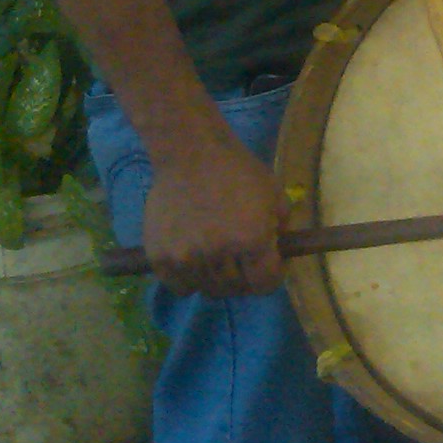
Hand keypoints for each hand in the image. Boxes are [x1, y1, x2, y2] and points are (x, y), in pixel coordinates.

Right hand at [143, 131, 284, 296]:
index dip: (272, 277)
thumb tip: (280, 253)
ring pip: (208, 289)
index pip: (265, 284)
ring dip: (217, 278)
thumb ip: (282, 228)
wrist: (191, 152)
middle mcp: (218, 254)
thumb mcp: (274, 194)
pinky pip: (180, 286)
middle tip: (243, 259)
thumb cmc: (237, 170)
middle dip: (245, 277)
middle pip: (236, 289)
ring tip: (218, 257)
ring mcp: (186, 258)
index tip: (270, 265)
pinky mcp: (160, 258)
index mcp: (251, 240)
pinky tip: (195, 260)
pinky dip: (189, 280)